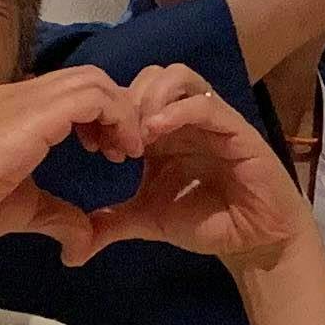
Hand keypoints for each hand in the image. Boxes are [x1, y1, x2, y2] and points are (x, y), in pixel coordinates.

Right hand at [0, 67, 151, 246]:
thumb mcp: (29, 209)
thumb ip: (61, 216)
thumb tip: (82, 245)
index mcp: (16, 109)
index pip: (71, 91)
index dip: (98, 116)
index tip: (106, 152)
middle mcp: (23, 93)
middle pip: (88, 79)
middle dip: (115, 110)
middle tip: (120, 150)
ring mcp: (29, 96)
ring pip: (95, 81)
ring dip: (120, 113)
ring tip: (123, 151)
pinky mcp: (39, 108)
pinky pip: (95, 97)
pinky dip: (117, 118)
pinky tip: (117, 150)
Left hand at [54, 68, 311, 272]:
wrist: (253, 241)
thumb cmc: (205, 222)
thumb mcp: (146, 220)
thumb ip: (111, 223)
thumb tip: (71, 250)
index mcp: (160, 132)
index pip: (129, 94)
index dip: (106, 111)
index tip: (93, 146)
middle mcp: (183, 118)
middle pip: (149, 75)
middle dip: (126, 100)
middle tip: (115, 137)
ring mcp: (210, 119)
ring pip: (177, 76)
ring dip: (150, 97)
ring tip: (138, 132)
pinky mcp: (235, 128)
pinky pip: (205, 103)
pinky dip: (177, 111)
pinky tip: (156, 135)